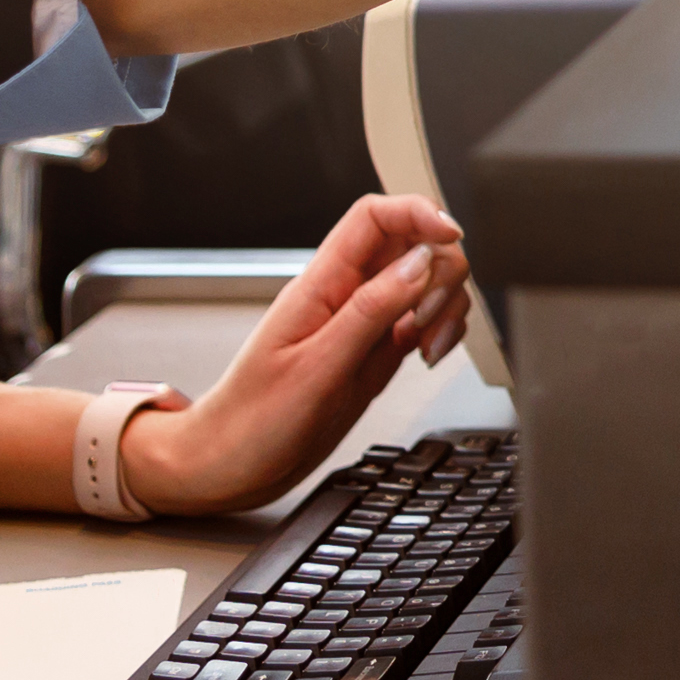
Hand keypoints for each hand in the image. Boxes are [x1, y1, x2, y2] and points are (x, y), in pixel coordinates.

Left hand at [112, 197, 470, 516]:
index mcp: (319, 285)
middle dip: (439, 271)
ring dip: (445, 304)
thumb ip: (370, 312)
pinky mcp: (375, 353)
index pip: (374, 217)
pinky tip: (430, 354)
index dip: (418, 212)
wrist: (230, 467)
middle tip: (428, 317)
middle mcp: (344, 296)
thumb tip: (420, 263)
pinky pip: (422, 320)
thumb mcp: (315, 368)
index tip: (450, 235)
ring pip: (425, 282)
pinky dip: (442, 330)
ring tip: (430, 344)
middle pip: (411, 244)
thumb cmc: (251, 422)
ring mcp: (362, 324)